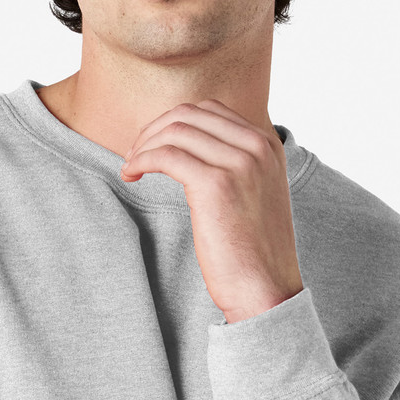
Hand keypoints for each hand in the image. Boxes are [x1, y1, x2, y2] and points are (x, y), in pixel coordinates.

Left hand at [119, 100, 303, 322]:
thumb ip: (234, 164)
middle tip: (135, 154)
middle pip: (189, 113)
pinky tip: (132, 175)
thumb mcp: (255, 194)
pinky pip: (166, 156)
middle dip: (153, 129)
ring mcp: (240, 163)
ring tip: (131, 167)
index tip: (153, 145)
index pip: (209, 110)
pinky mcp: (216, 184)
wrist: (266, 290)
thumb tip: (188, 148)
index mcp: (268, 145)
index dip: (172, 122)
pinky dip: (142, 160)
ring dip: (143, 145)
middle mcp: (258, 147)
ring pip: (175, 131)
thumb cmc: (253, 251)